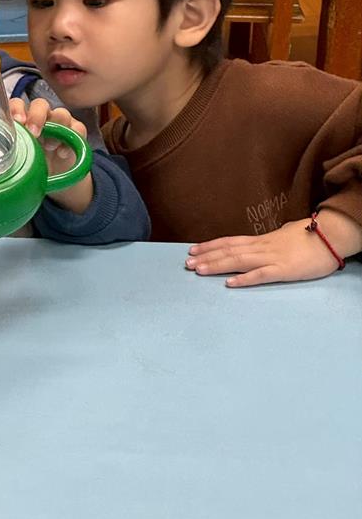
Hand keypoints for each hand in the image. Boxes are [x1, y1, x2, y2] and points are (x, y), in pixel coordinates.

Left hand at [10, 98, 92, 213]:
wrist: (55, 178)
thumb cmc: (32, 166)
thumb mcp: (19, 161)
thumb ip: (10, 155)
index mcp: (24, 121)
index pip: (17, 105)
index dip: (16, 109)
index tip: (17, 122)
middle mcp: (42, 118)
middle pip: (40, 104)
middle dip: (36, 116)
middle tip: (33, 133)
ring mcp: (60, 124)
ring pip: (61, 113)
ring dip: (56, 126)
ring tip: (50, 147)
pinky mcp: (76, 133)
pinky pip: (78, 128)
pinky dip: (73, 138)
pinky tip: (62, 153)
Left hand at [185, 214, 352, 287]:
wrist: (332, 237)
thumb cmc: (310, 237)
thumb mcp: (284, 235)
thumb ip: (270, 241)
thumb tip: (261, 241)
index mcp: (262, 240)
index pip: (230, 242)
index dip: (210, 246)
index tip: (192, 250)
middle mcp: (262, 247)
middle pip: (229, 251)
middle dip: (206, 257)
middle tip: (187, 263)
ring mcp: (272, 258)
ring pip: (239, 261)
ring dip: (217, 266)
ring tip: (199, 271)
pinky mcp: (284, 270)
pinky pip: (261, 275)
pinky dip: (244, 279)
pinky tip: (230, 283)